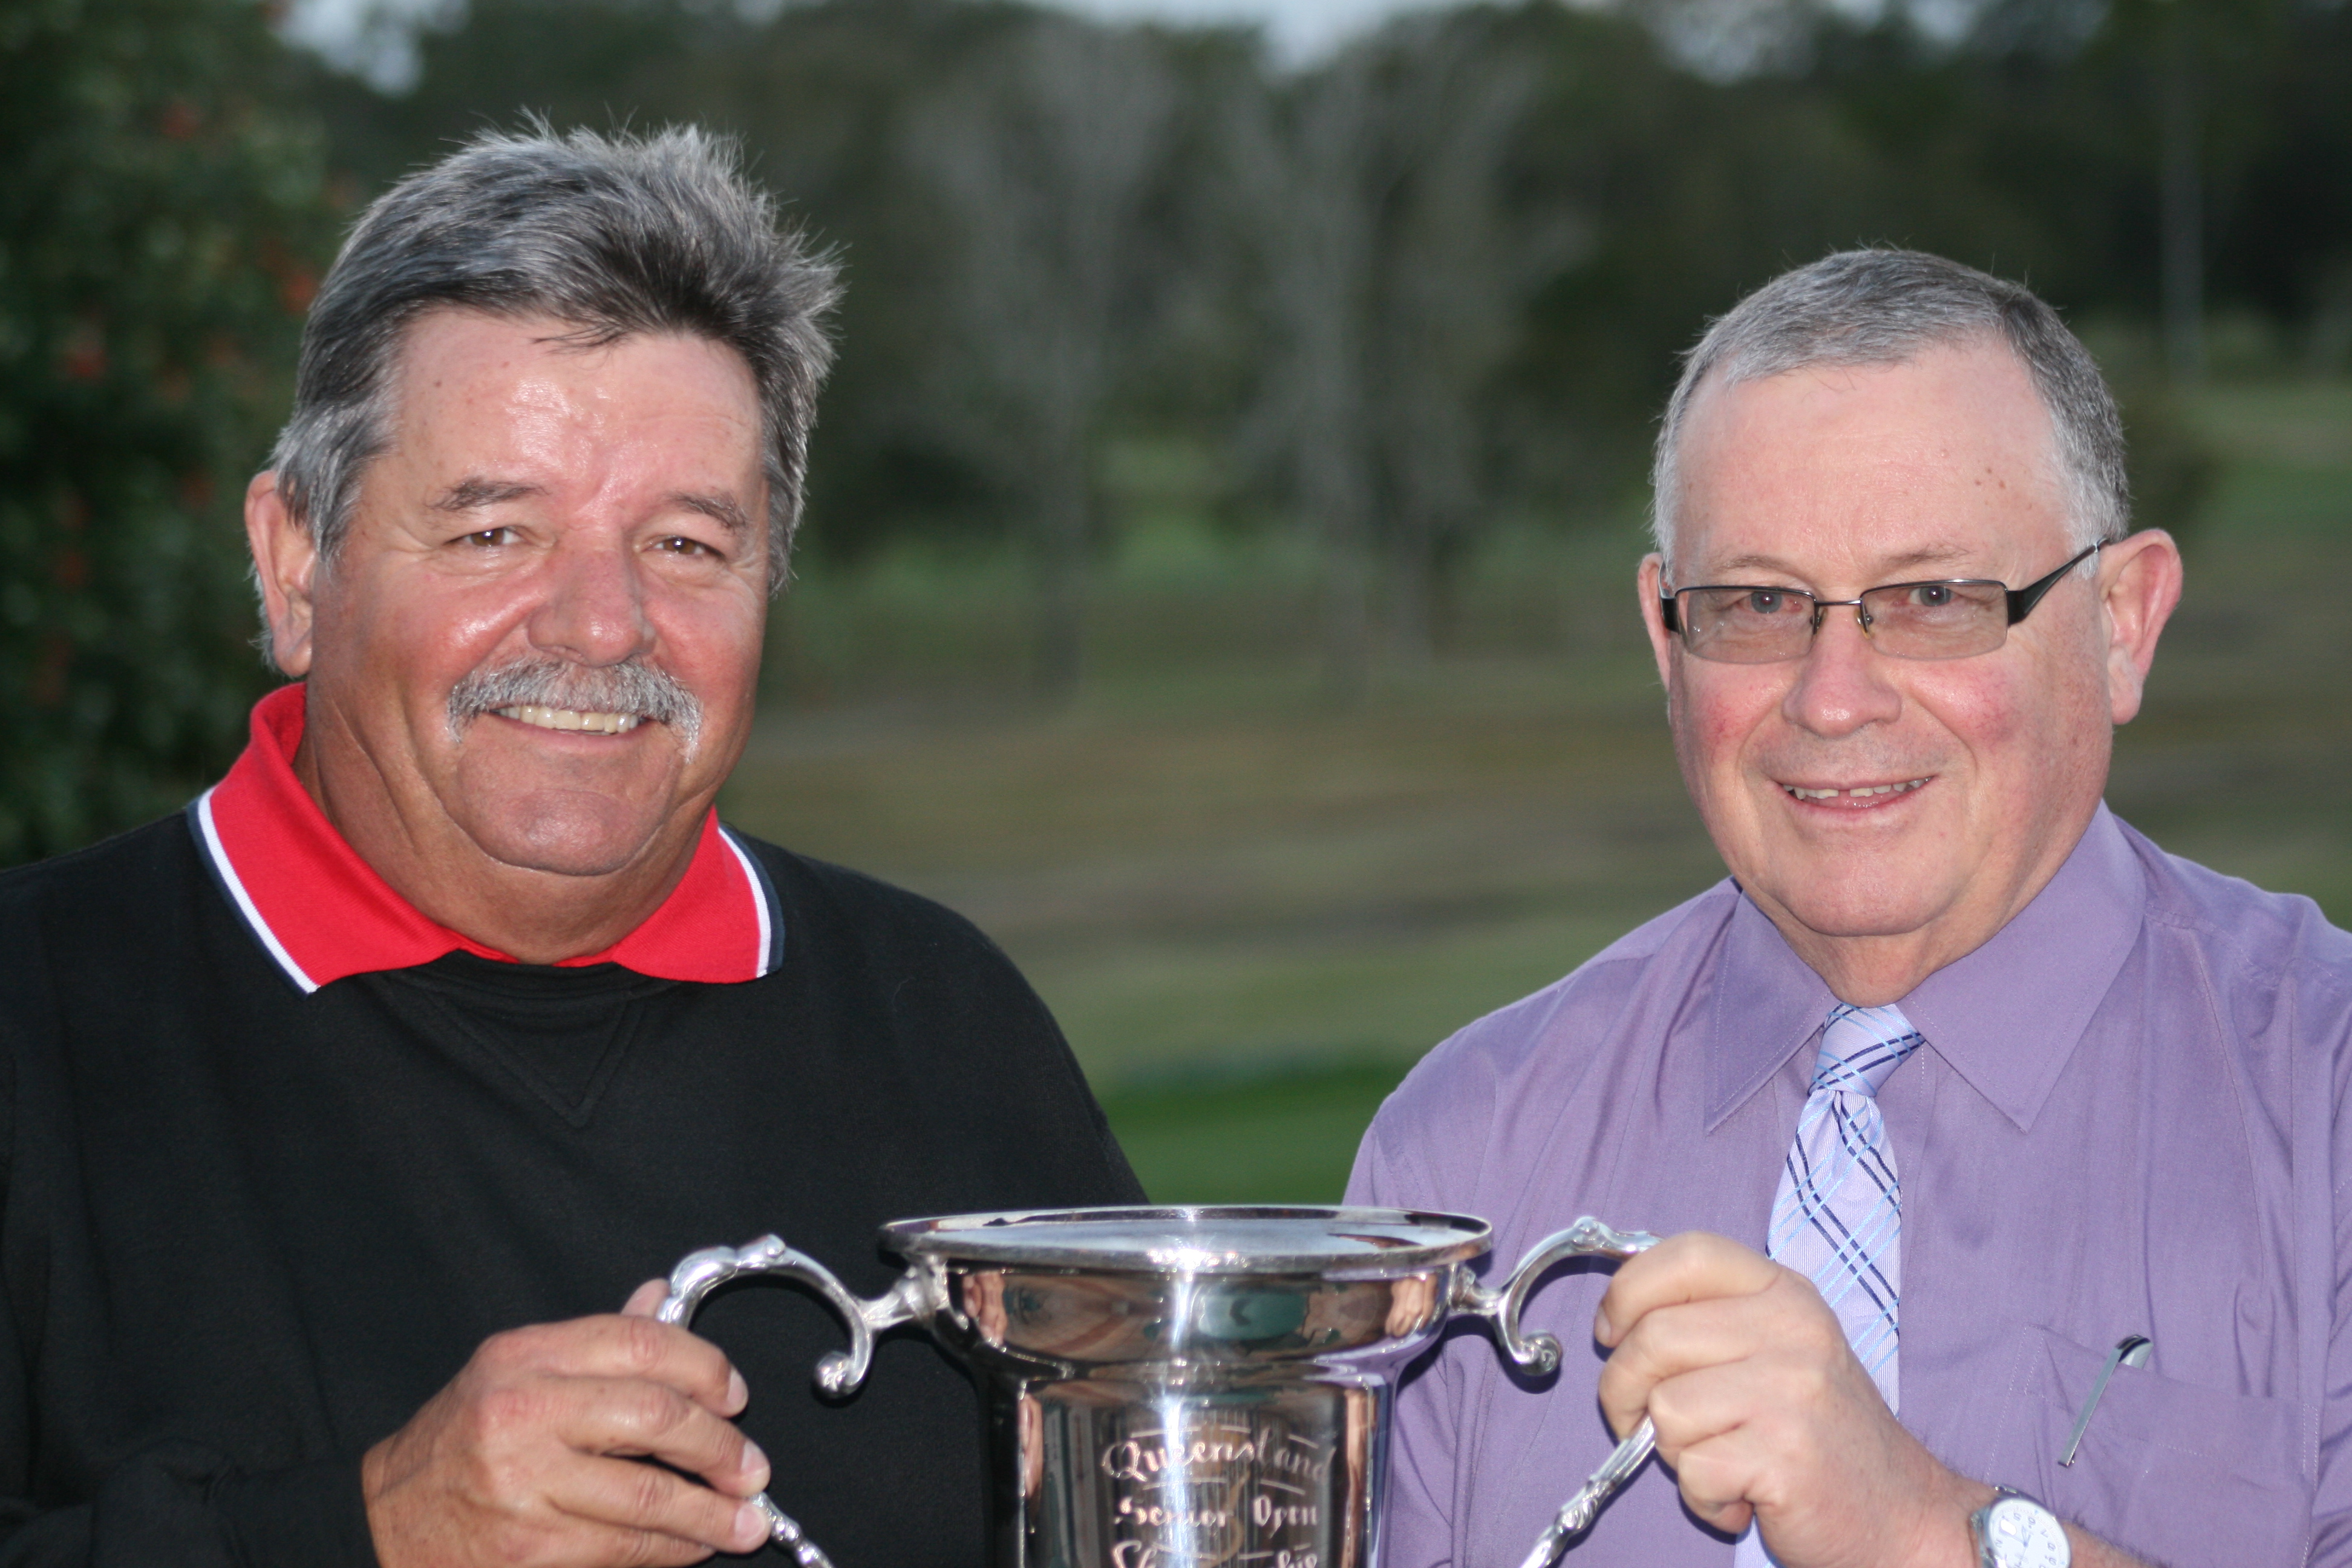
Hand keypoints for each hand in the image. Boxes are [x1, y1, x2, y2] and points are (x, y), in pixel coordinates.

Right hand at [362, 1280, 773, 1567]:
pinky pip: (625, 1546)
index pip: (642, 1343)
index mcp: (526, 1356)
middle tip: (753, 1468)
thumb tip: (661, 1298)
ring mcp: (525, 1483)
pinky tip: (694, 1546)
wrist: (383, 1523)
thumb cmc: (458, 1445)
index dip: (705, 1368)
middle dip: (721, 1447)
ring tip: (745, 1520)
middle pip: (658, 1416)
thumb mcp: (513, 1373)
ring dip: (712, 1512)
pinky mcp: (529, 1548)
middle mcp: (524, 1412)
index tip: (736, 1397)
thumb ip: (594, 1344)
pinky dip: (673, 1550)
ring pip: (650, 1493)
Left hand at [1593, 1233, 1986, 1567]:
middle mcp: (1794, 1331)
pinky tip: (1742, 1496)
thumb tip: (1614, 1315)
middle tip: (1642, 1422)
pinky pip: (1693, 1471)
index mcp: (1785, 1293)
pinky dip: (1703, 1498)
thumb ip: (1708, 1318)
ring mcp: (1794, 1391)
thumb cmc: (1818, 1434)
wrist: (1903, 1513)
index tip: (1612, 1333)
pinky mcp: (1786, 1455)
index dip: (1627, 1291)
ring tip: (1721, 1459)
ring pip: (1665, 1408)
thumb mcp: (1776, 1349)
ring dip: (1673, 1451)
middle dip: (1624, 1389)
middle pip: (1653, 1337)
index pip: (1685, 1255)